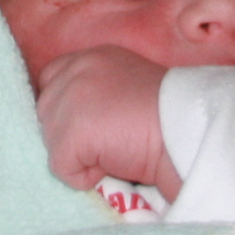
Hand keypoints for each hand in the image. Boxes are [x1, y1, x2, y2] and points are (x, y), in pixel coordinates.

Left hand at [33, 45, 178, 198]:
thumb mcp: (125, 88)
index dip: (66, 109)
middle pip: (46, 113)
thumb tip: (74, 121)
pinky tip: (114, 166)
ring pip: (52, 143)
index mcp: (92, 57)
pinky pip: (63, 169)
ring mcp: (70, 99)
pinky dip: (86, 178)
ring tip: (116, 150)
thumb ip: (95, 93)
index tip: (90, 126)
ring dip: (80, 156)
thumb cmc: (167, 115)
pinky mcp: (72, 133)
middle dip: (70, 134)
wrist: (188, 129)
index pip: (52, 79)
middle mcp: (76, 70)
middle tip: (111, 141)